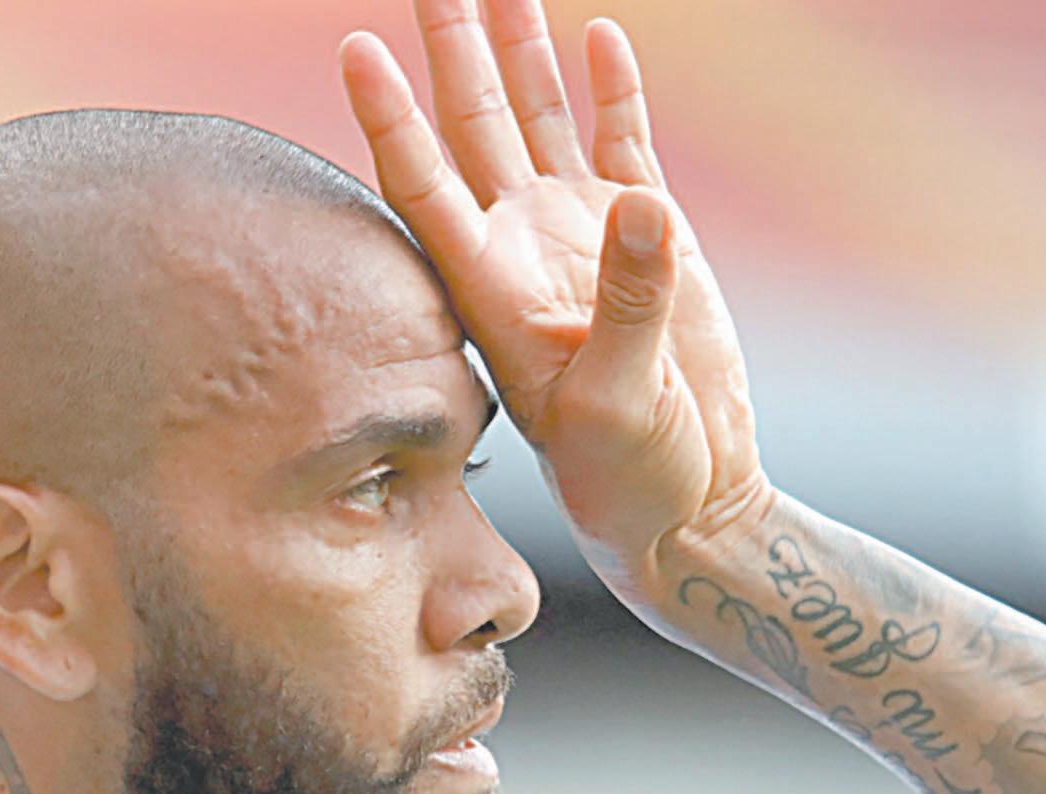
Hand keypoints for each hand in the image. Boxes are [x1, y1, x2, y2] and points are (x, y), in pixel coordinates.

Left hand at [340, 0, 769, 592]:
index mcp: (492, 289)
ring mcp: (580, 233)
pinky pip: (619, 141)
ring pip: (537, 118)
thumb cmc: (631, 474)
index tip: (355, 49)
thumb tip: (637, 203)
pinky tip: (599, 35)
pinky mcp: (647, 234)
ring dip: (520, 50)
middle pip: (470, 126)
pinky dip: (611, 89)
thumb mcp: (621, 400)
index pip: (424, 185)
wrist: (689, 495)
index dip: (389, 118)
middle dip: (451, 49)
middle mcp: (522, 248)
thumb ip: (628, 302)